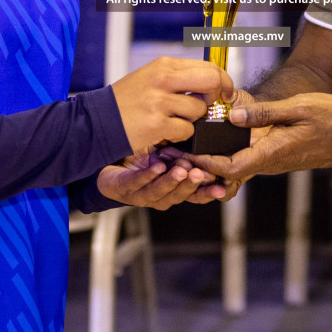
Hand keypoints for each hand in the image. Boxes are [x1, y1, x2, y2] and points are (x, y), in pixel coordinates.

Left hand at [97, 149, 234, 208]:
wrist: (109, 160)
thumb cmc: (142, 156)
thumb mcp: (168, 151)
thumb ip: (186, 149)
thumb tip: (206, 136)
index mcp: (174, 188)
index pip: (195, 194)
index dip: (209, 191)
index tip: (222, 186)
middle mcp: (160, 195)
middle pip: (179, 195)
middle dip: (191, 185)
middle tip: (200, 173)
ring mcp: (142, 194)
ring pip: (159, 192)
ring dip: (171, 182)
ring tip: (182, 170)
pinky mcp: (124, 188)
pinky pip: (137, 183)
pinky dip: (148, 176)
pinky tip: (157, 166)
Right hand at [110, 56, 232, 154]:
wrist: (97, 121)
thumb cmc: (126, 101)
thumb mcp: (150, 78)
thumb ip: (178, 77)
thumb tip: (210, 82)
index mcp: (164, 65)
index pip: (208, 67)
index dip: (223, 81)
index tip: (224, 93)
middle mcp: (163, 79)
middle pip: (212, 81)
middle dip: (217, 96)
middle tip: (210, 107)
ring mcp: (160, 102)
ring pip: (199, 111)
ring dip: (192, 120)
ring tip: (174, 120)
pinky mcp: (157, 124)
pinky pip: (186, 131)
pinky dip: (180, 135)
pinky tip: (165, 132)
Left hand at [184, 92, 331, 181]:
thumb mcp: (300, 108)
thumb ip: (266, 113)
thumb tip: (232, 117)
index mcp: (272, 153)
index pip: (230, 168)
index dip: (205, 164)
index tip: (185, 152)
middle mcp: (269, 162)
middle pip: (227, 173)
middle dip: (201, 166)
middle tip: (176, 151)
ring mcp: (271, 160)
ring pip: (235, 168)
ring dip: (211, 161)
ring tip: (187, 145)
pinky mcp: (274, 154)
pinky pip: (245, 160)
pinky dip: (226, 155)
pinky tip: (214, 139)